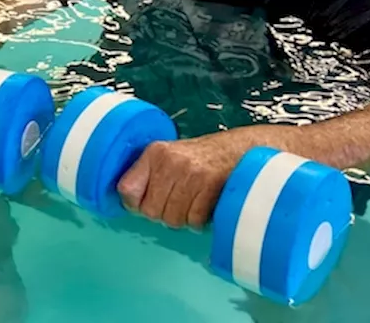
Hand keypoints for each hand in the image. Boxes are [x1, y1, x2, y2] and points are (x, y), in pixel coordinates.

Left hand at [117, 129, 258, 229]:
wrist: (242, 149)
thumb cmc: (203, 158)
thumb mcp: (171, 157)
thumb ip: (150, 176)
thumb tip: (131, 205)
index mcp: (154, 153)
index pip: (126, 189)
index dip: (135, 204)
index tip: (144, 205)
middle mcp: (169, 161)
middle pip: (151, 211)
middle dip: (163, 215)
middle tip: (177, 205)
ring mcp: (190, 172)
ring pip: (172, 219)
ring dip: (183, 219)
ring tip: (192, 204)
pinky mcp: (210, 184)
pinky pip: (194, 220)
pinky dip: (199, 220)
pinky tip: (205, 206)